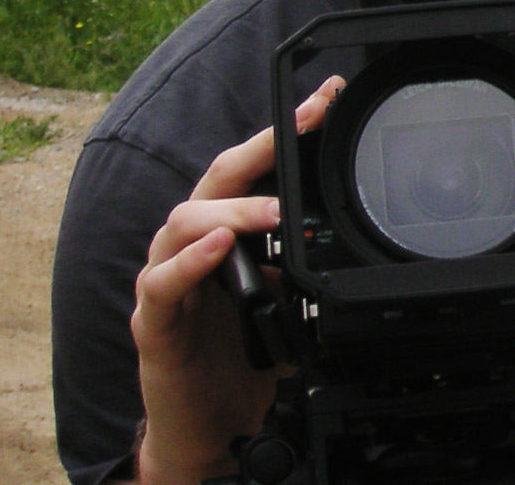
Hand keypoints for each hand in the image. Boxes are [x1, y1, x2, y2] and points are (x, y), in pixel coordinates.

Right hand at [129, 77, 342, 484]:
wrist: (207, 418)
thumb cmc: (240, 348)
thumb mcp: (287, 293)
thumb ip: (305, 257)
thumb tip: (360, 231)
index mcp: (227, 230)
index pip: (253, 168)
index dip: (285, 131)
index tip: (327, 97)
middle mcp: (193, 243)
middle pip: (217, 178)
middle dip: (260, 145)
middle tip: (303, 126)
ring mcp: (166, 278)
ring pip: (183, 221)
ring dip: (232, 211)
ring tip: (271, 211)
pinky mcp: (153, 322)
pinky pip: (163, 284)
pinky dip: (191, 263)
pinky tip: (220, 249)